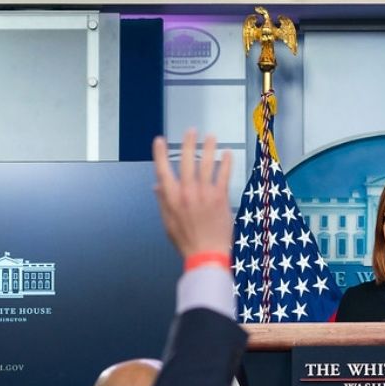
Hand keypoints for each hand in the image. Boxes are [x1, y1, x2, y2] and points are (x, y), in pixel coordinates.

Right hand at [151, 128, 233, 258]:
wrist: (207, 254)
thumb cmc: (187, 242)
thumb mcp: (168, 223)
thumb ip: (163, 202)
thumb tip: (157, 186)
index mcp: (171, 199)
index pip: (162, 170)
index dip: (160, 154)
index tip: (160, 140)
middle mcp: (187, 193)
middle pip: (186, 162)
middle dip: (188, 144)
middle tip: (191, 131)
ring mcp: (204, 194)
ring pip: (206, 164)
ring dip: (208, 147)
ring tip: (210, 136)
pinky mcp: (220, 198)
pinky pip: (223, 175)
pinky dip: (226, 163)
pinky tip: (227, 154)